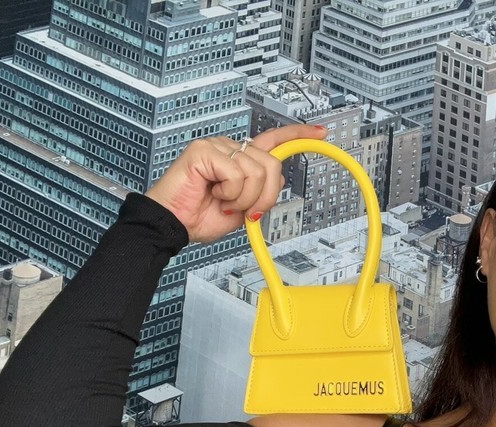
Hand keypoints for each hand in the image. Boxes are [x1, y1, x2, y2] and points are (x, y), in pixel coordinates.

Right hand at [145, 124, 327, 243]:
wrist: (175, 225)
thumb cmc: (201, 216)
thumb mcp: (243, 209)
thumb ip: (262, 193)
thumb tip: (279, 181)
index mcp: (240, 159)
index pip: (273, 140)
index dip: (298, 135)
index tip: (320, 131)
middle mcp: (230, 147)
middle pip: (272, 164)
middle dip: (265, 195)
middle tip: (246, 210)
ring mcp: (217, 146)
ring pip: (257, 171)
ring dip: (244, 198)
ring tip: (224, 202)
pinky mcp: (204, 150)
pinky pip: (236, 173)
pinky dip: (230, 193)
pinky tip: (214, 193)